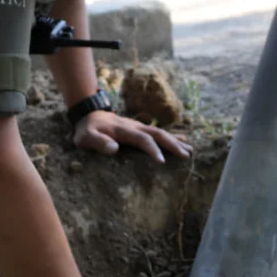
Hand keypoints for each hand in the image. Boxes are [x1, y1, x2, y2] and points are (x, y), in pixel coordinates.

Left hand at [72, 111, 191, 163]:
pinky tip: (184, 141)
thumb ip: (98, 142)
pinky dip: (172, 137)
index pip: (142, 139)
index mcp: (124, 130)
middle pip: (157, 134)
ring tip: (190, 151)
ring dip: (176, 141)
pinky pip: (158, 133)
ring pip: (160, 133)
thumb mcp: (86, 137)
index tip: (161, 161)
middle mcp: (135, 127)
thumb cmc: (86, 130)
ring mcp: (138, 127)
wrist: (89, 115)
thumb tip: (115, 148)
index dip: (152, 149)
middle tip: (185, 156)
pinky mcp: (139, 130)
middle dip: (172, 144)